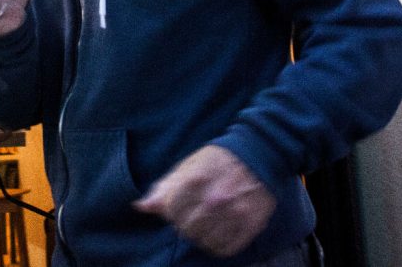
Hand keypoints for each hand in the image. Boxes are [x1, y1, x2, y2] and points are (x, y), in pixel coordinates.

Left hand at [133, 145, 276, 257]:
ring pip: (205, 241)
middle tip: (194, 215)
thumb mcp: (190, 166)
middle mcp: (214, 198)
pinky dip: (219, 244)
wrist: (260, 152)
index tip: (179, 206)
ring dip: (202, 236)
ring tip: (207, 223)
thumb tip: (141, 207)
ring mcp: (234, 213)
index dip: (172, 211)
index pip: (171, 211)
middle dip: (186, 224)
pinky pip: (226, 248)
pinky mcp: (251, 224)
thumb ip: (165, 188)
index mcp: (196, 179)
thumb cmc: (219, 159)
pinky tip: (219, 232)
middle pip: (186, 229)